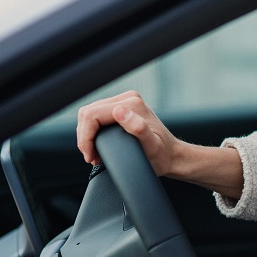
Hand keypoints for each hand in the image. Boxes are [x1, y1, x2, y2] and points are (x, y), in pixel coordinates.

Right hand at [75, 89, 244, 197]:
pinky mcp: (122, 108)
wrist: (171, 155)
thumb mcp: (152, 146)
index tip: (91, 156)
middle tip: (91, 157)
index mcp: (132, 104)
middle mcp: (128, 98)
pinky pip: (97, 116)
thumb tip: (119, 112)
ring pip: (90, 114)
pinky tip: (98, 145)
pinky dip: (92, 131)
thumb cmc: (162, 155)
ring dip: (87, 135)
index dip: (85, 137)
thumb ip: (138, 129)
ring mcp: (124, 102)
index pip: (92, 114)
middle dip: (84, 137)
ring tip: (94, 154)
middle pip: (88, 113)